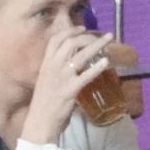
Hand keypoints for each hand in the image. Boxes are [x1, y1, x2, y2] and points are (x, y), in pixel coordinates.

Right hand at [20, 28, 114, 145]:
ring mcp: (61, 77)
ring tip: (109, 41)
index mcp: (45, 64)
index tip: (83, 27)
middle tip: (102, 36)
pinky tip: (106, 62)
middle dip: (88, 36)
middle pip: (70, 43)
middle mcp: (52, 67)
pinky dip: (96, 67)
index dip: (70, 31)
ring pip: (79, 55)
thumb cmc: (45, 104)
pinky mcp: (70, 90)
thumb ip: (58, 72)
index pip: (56, 40)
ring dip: (96, 45)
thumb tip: (75, 66)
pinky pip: (86, 75)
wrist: (40, 121)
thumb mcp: (47, 82)